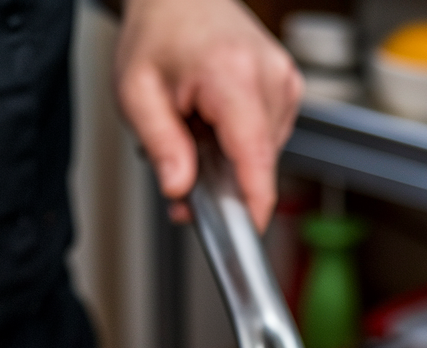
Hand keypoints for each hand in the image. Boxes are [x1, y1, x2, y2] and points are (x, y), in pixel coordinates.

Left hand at [115, 0, 302, 229]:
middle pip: (258, 161)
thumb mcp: (136, 93)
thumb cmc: (158, 35)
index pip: (255, 156)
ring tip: (202, 127)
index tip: (248, 233)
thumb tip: (179, 189)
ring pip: (265, 153)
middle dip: (224, 179)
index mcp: (232, 75)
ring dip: (233, 158)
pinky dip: (245, 140)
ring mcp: (285, 81)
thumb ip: (160, 145)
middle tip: (184, 166)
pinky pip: (272, 137)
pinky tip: (222, 119)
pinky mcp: (290, 87)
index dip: (254, 203)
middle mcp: (269, 76)